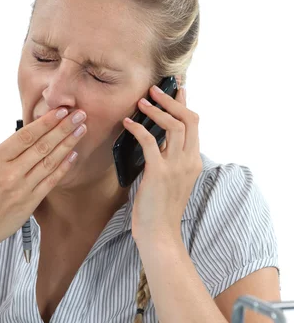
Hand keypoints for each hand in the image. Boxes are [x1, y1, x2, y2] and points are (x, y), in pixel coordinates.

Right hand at [0, 107, 86, 260]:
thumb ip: (3, 155)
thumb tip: (27, 139)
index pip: (25, 135)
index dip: (46, 122)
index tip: (61, 110)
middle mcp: (9, 173)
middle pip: (42, 146)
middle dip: (63, 128)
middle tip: (80, 115)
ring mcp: (21, 189)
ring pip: (49, 161)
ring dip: (68, 144)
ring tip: (81, 130)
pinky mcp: (29, 203)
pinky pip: (50, 181)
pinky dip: (63, 167)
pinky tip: (73, 154)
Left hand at [123, 82, 202, 245]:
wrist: (159, 234)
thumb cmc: (159, 210)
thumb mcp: (168, 180)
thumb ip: (167, 160)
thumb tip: (154, 141)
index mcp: (193, 162)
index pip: (194, 125)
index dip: (185, 104)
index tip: (178, 88)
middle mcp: (189, 161)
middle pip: (189, 119)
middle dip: (172, 100)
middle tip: (155, 89)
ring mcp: (176, 167)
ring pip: (174, 126)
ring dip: (156, 110)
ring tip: (141, 101)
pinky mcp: (159, 173)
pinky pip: (150, 142)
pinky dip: (138, 129)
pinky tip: (127, 123)